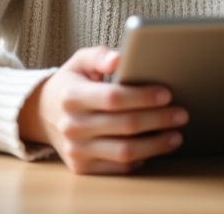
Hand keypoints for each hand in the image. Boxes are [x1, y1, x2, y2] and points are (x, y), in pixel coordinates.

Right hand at [18, 46, 187, 174]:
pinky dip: (141, 158)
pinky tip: (155, 147)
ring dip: (156, 144)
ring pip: (125, 152)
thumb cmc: (71, 84)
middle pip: (125, 125)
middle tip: (181, 113)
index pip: (113, 97)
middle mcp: (71, 125)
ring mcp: (76, 150)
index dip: (143, 97)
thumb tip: (118, 58)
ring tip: (175, 134)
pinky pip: (119, 167)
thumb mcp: (79, 62)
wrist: (43, 114)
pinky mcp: (81, 167)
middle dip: (158, 119)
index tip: (167, 93)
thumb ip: (99, 56)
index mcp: (71, 96)